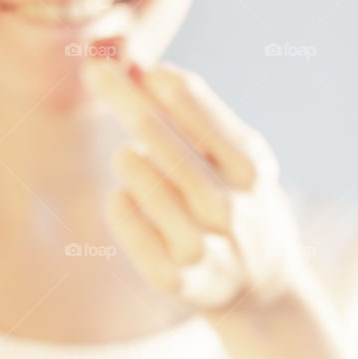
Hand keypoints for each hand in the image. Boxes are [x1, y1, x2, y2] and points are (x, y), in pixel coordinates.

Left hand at [87, 59, 310, 311]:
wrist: (263, 293)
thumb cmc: (241, 208)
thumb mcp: (239, 162)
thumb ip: (198, 117)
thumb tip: (143, 65)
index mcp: (253, 172)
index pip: (205, 118)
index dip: (170, 87)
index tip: (143, 66)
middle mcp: (230, 209)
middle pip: (163, 142)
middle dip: (125, 99)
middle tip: (94, 70)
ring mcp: (201, 247)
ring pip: (141, 181)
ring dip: (128, 159)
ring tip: (131, 159)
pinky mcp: (173, 279)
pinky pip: (126, 222)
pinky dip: (120, 203)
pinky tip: (128, 198)